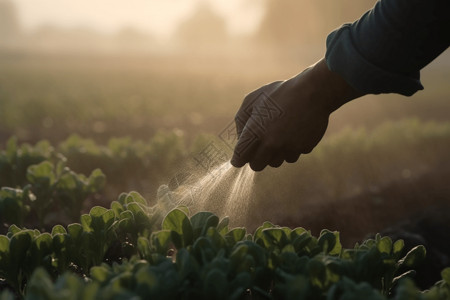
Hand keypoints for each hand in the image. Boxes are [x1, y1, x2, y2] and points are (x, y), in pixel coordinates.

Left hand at [231, 58, 362, 170]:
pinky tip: (293, 133)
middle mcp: (271, 144)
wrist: (313, 92)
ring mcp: (289, 147)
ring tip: (278, 135)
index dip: (238, 158)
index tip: (239, 158)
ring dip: (274, 154)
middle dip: (255, 158)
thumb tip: (240, 139)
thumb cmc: (279, 93)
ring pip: (276, 163)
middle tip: (259, 148)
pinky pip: (293, 156)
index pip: (240, 157)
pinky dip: (291, 149)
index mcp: (255, 131)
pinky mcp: (304, 148)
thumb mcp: (253, 99)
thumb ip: (241, 121)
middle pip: (256, 166)